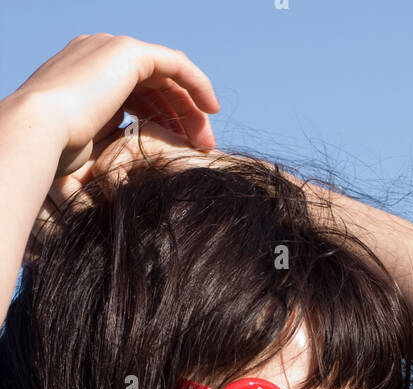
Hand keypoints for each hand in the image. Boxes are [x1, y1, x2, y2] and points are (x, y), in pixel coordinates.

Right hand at [9, 33, 218, 180]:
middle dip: (182, 115)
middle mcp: (99, 53)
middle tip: (200, 146)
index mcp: (86, 72)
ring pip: (167, 75)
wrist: (39, 130)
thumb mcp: (89, 141)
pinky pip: (175, 64)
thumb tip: (127, 156)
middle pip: (155, 82)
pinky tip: (211, 110)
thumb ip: (109, 136)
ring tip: (205, 141)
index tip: (179, 147)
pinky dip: (197, 84)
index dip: (162, 117)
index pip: (135, 90)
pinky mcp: (128, 52)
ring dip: (191, 107)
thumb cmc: (57, 150)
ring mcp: (112, 48)